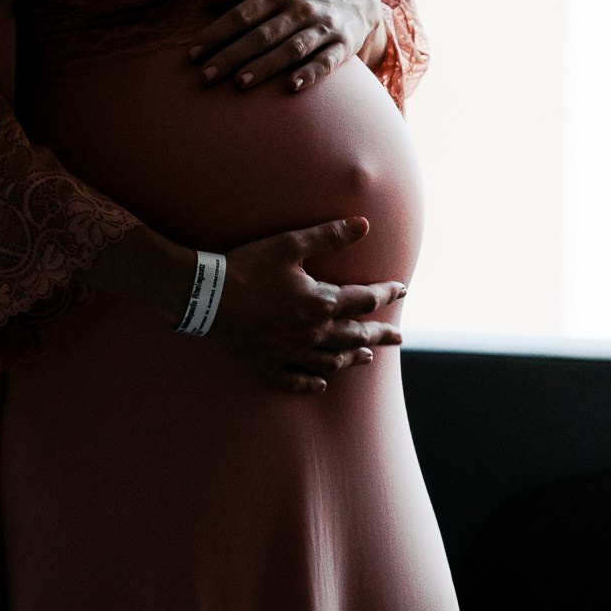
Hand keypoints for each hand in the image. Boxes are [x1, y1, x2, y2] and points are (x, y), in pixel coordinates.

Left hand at [189, 0, 385, 92]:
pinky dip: (310, 73)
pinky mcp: (344, 45)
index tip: (193, 54)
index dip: (216, 33)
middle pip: (261, 34)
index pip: (242, 14)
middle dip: (232, 55)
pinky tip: (292, 86)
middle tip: (205, 76)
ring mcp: (324, 27)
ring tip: (239, 83)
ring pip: (291, 48)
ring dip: (265, 66)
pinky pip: (326, 61)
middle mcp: (301, 8)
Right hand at [215, 216, 405, 392]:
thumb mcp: (290, 244)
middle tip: (398, 337)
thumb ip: (329, 236)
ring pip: (331, 361)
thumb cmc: (249, 266)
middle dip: (380, 334)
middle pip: (356, 335)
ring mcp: (291, 352)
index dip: (386, 293)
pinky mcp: (268, 364)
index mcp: (321, 303)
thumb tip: (364, 225)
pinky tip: (321, 385)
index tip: (402, 289)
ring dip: (352, 358)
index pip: (365, 299)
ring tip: (367, 358)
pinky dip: (311, 384)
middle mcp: (312, 333)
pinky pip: (295, 380)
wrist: (208, 297)